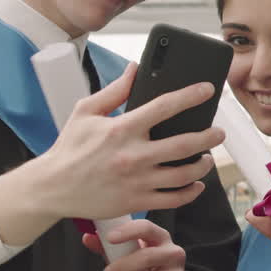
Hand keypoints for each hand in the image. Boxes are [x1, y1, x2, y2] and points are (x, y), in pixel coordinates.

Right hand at [0, 63, 224, 243]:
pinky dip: (191, 191)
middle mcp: (133, 155)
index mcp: (122, 129)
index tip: (208, 89)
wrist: (52, 188)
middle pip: (185, 144)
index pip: (164, 107)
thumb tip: (136, 68)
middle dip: (209, 136)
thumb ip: (115, 90)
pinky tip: (196, 184)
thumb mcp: (86, 112)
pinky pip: (174, 198)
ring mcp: (137, 181)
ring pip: (184, 174)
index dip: (190, 95)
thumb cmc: (69, 148)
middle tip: (219, 132)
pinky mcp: (137, 201)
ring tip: (208, 158)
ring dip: (203, 165)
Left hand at [84, 219, 194, 270]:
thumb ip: (109, 247)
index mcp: (161, 238)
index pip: (147, 228)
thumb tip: (87, 238)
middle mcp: (173, 253)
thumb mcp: (129, 256)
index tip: (110, 238)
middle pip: (147, 257)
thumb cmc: (146, 270)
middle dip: (122, 266)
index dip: (128, 231)